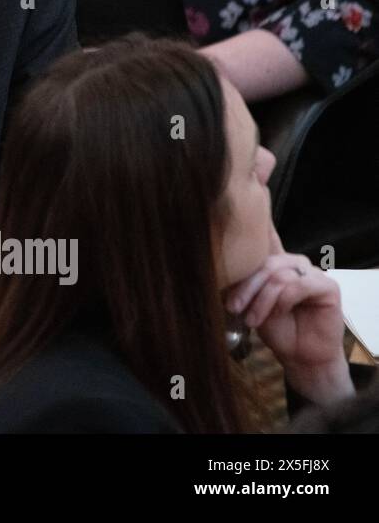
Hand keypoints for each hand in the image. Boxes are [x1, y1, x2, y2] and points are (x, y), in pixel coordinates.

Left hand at [224, 230, 351, 405]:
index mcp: (273, 263)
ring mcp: (311, 272)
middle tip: (233, 307)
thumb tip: (217, 266)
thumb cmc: (274, 328)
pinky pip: (298, 285)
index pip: (266, 235)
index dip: (259, 215)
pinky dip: (283, 300)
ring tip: (252, 319)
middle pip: (264, 262)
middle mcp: (292, 262)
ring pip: (278, 274)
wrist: (298, 355)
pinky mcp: (328, 286)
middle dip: (246, 286)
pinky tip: (279, 313)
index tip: (253, 189)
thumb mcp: (250, 303)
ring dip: (262, 299)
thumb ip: (242, 282)